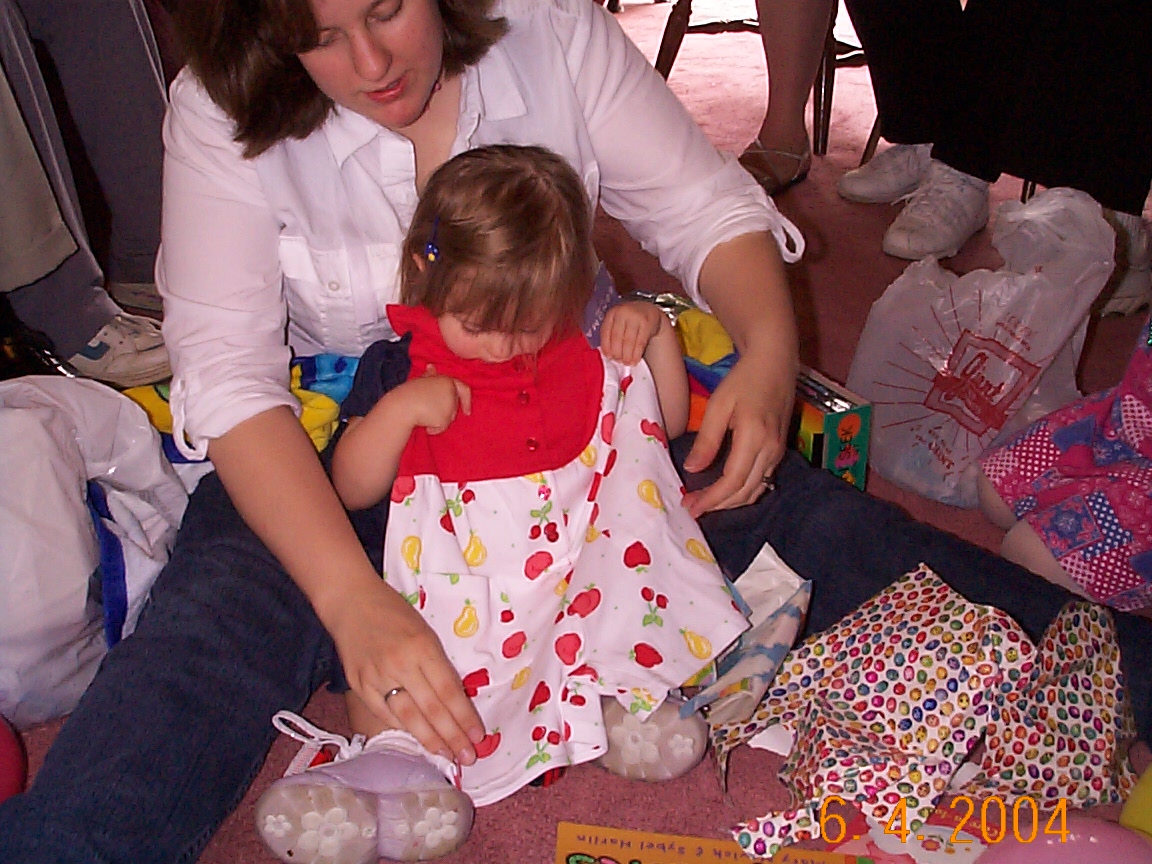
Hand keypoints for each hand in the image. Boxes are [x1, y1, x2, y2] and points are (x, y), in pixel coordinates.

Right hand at [326, 577, 485, 764]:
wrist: (352, 601)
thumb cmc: (395, 613)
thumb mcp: (425, 632)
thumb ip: (438, 664)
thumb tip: (455, 701)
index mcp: (423, 647)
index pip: (449, 690)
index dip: (464, 717)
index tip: (478, 737)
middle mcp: (400, 664)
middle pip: (431, 709)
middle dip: (452, 737)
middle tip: (468, 758)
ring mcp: (377, 677)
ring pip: (408, 718)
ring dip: (430, 741)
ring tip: (447, 757)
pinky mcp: (358, 685)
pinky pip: (384, 714)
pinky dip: (402, 730)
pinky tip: (417, 742)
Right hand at [402, 365, 471, 434]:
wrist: (401, 406)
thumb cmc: (408, 393)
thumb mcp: (420, 382)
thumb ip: (430, 376)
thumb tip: (431, 366)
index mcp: (447, 381)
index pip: (464, 389)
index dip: (466, 400)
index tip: (467, 411)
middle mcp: (451, 393)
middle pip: (454, 407)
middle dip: (445, 413)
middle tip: (428, 412)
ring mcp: (449, 406)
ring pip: (448, 418)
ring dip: (438, 420)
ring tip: (423, 415)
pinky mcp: (444, 419)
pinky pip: (441, 428)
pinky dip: (434, 429)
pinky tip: (424, 424)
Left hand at [600, 301, 668, 364]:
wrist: (649, 311)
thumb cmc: (630, 320)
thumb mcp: (618, 321)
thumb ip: (611, 334)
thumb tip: (608, 354)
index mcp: (612, 313)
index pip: (606, 332)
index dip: (606, 347)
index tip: (608, 356)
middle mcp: (623, 312)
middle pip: (617, 337)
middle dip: (617, 353)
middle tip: (618, 361)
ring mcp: (636, 317)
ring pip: (629, 341)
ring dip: (627, 356)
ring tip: (627, 362)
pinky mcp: (647, 324)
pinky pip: (640, 343)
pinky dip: (636, 354)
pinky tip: (635, 360)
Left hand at [681, 347, 794, 517]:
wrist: (775, 363)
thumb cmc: (744, 379)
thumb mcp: (719, 405)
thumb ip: (707, 439)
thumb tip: (693, 469)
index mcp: (755, 438)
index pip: (733, 481)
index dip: (711, 499)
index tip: (691, 506)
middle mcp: (771, 450)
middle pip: (745, 491)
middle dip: (718, 505)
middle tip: (693, 508)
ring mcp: (778, 452)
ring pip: (756, 490)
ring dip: (731, 502)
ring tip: (706, 503)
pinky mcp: (779, 450)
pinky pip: (762, 481)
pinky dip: (743, 491)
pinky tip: (725, 491)